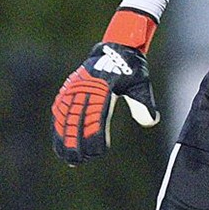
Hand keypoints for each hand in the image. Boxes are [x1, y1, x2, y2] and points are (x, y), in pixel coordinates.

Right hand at [52, 43, 159, 163]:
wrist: (117, 48)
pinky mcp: (70, 87)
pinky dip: (57, 124)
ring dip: (63, 137)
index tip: (97, 152)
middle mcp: (86, 88)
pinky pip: (60, 108)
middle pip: (77, 120)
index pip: (97, 117)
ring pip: (65, 116)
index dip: (95, 136)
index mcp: (103, 88)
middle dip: (75, 142)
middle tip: (77, 162)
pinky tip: (58, 139)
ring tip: (66, 156)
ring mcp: (75, 87)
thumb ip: (143, 103)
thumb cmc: (131, 69)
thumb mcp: (141, 84)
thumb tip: (150, 122)